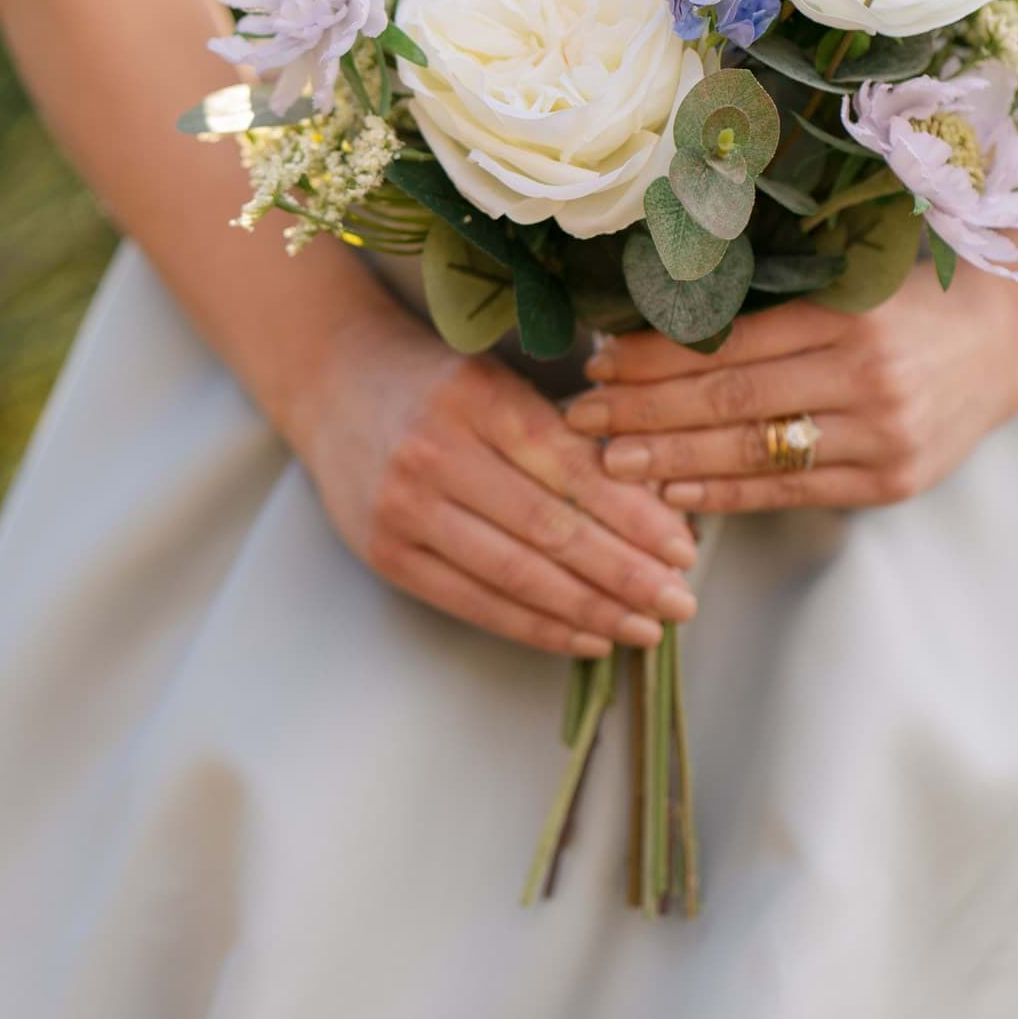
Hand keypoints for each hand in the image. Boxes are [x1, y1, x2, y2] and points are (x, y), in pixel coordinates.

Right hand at [295, 309, 699, 654]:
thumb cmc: (438, 382)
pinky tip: (587, 636)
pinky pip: (474, 602)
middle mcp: (435, 454)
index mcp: (477, 399)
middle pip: (548, 529)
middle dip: (624, 574)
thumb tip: (654, 501)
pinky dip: (536, 626)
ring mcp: (404, 509)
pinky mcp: (387, 555)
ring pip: (515, 574)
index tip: (685, 547)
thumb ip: (564, 434)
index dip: (632, 514)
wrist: (332, 385)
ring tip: (646, 629)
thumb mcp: (499, 383)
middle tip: (682, 602)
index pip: (570, 468)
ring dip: (590, 610)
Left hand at [564, 266, 1017, 512]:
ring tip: (611, 460)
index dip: (657, 356)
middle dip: (646, 410)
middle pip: (730, 399)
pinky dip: (728, 493)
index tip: (600, 360)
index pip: (729, 342)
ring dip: (671, 459)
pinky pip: (792, 491)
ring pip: (754, 451)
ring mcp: (882, 435)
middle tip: (583, 415)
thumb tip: (661, 322)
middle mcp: (865, 376)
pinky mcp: (892, 481)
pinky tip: (676, 493)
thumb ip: (769, 307)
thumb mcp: (846, 286)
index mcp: (846, 315)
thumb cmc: (907, 304)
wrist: (1006, 343)